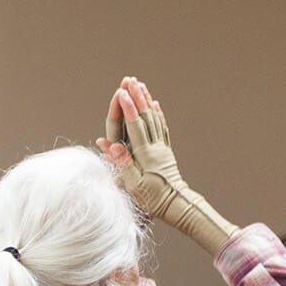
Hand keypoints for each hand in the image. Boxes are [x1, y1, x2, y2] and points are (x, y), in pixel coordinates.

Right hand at [93, 75, 236, 253]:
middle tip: (130, 80)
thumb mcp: (133, 185)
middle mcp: (155, 147)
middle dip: (137, 97)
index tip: (121, 92)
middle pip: (146, 117)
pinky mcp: (166, 151)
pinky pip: (162, 128)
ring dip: (146, 101)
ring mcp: (162, 148)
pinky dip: (157, 114)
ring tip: (140, 85)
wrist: (176, 206)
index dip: (128, 108)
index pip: (135, 125)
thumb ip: (121, 162)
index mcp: (145, 154)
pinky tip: (155, 105)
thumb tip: (109, 144)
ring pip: (154, 119)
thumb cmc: (152, 199)